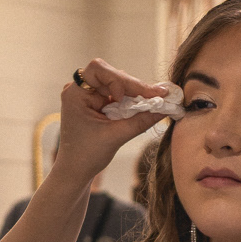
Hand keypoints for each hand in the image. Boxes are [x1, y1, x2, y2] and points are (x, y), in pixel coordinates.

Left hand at [53, 59, 174, 189]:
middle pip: (111, 75)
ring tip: (154, 100)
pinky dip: (132, 99)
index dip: (117, 78)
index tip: (126, 96)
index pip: (98, 70)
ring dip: (135, 92)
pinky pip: (119, 94)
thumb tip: (165, 108)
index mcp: (75, 94)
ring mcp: (89, 95)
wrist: (76, 171)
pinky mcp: (98, 103)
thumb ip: (140, 121)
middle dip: (134, 86)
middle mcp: (80, 90)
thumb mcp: (115, 137)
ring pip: (118, 83)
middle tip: (159, 95)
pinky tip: (145, 105)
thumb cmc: (86, 156)